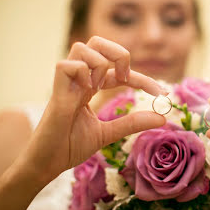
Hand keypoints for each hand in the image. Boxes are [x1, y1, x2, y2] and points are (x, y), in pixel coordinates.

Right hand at [21, 36, 166, 182]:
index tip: (162, 92)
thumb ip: (131, 123)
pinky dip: (82, 73)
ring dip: (100, 64)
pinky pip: (66, 66)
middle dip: (118, 53)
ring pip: (81, 48)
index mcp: (89, 88)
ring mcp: (66, 85)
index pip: (118, 71)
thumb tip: (162, 118)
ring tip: (99, 88)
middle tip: (125, 77)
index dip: (142, 78)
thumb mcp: (107, 133)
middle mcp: (79, 81)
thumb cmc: (69, 147)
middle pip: (96, 43)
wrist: (46, 166)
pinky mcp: (56, 94)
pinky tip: (86, 91)